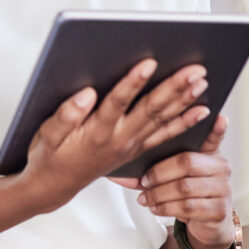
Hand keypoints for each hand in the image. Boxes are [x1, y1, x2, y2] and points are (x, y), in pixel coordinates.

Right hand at [19, 59, 211, 211]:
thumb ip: (65, 115)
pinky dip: (184, 123)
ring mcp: (130, 145)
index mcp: (96, 132)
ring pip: (162, 120)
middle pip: (150, 109)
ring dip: (184, 100)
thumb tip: (86, 93)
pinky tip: (202, 111)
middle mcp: (118, 139)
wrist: (54, 186)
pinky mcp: (136, 149)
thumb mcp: (47, 135)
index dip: (133, 82)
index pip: (117, 103)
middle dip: (173, 88)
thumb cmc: (49, 156)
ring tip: (202, 82)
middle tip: (194, 70)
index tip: (149, 63)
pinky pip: (165, 135)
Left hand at [111, 115, 234, 248]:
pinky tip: (156, 207)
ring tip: (145, 198)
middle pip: (186, 162)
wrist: (205, 224)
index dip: (216, 128)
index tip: (217, 116)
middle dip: (158, 173)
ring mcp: (223, 188)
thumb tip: (119, 173)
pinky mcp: (219, 210)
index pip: (213, 136)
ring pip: (184, 187)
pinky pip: (188, 206)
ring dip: (158, 194)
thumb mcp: (172, 176)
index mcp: (209, 152)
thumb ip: (150, 169)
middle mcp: (220, 167)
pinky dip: (165, 207)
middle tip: (143, 181)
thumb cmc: (186, 193)